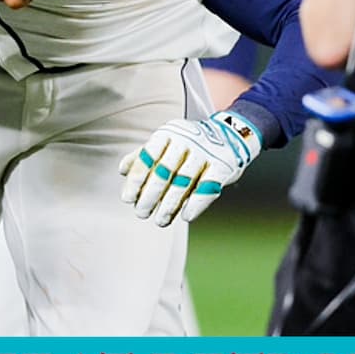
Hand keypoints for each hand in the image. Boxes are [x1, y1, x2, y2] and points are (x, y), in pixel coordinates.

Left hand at [119, 110, 261, 226]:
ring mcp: (205, 151)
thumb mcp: (167, 141)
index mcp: (168, 133)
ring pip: (184, 181)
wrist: (231, 136)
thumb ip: (145, 154)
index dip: (136, 180)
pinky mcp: (222, 165)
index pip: (147, 157)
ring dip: (170, 205)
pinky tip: (186, 216)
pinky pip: (207, 186)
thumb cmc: (190, 144)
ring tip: (160, 220)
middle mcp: (186, 139)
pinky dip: (196, 203)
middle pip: (164, 171)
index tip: (127, 199)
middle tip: (141, 213)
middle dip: (150, 196)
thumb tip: (123, 170)